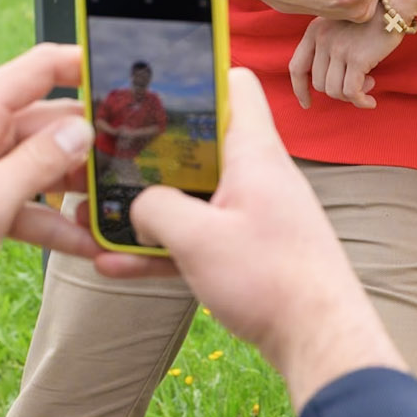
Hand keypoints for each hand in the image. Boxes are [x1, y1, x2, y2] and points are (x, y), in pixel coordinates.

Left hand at [0, 44, 103, 324]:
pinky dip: (56, 221)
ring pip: (45, 164)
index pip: (39, 69)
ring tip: (119, 207)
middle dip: (94, 138)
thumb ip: (37, 164)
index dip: (84, 64)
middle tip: (140, 158)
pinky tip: (87, 244)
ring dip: (80, 187)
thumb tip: (82, 128)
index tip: (128, 78)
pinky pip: (29, 203)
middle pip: (51, 119)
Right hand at [127, 70, 405, 410]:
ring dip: (147, 208)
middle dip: (150, 154)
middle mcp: (257, 175)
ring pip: (192, 196)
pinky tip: (116, 264)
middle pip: (198, 145)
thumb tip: (136, 204)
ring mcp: (253, 212)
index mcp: (254, 153)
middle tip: (107, 159)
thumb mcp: (198, 239)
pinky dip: (161, 246)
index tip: (152, 89)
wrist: (319, 339)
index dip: (197, 77)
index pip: (235, 85)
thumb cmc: (273, 280)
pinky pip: (196, 236)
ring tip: (97, 218)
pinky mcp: (248, 249)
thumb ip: (156, 209)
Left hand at [289, 14, 404, 108]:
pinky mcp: (357, 58)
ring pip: (334, 91)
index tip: (307, 104)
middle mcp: (322, 39)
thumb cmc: (372, 18)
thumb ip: (328, 47)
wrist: (395, 3)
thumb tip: (326, 83)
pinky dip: (360, 102)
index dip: (300, 89)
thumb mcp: (340, 25)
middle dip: (338, 91)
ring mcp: (339, 48)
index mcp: (315, 31)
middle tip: (358, 84)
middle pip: (319, 83)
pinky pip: (351, 92)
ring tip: (368, 84)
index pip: (297, 67)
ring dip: (351, 96)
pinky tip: (371, 101)